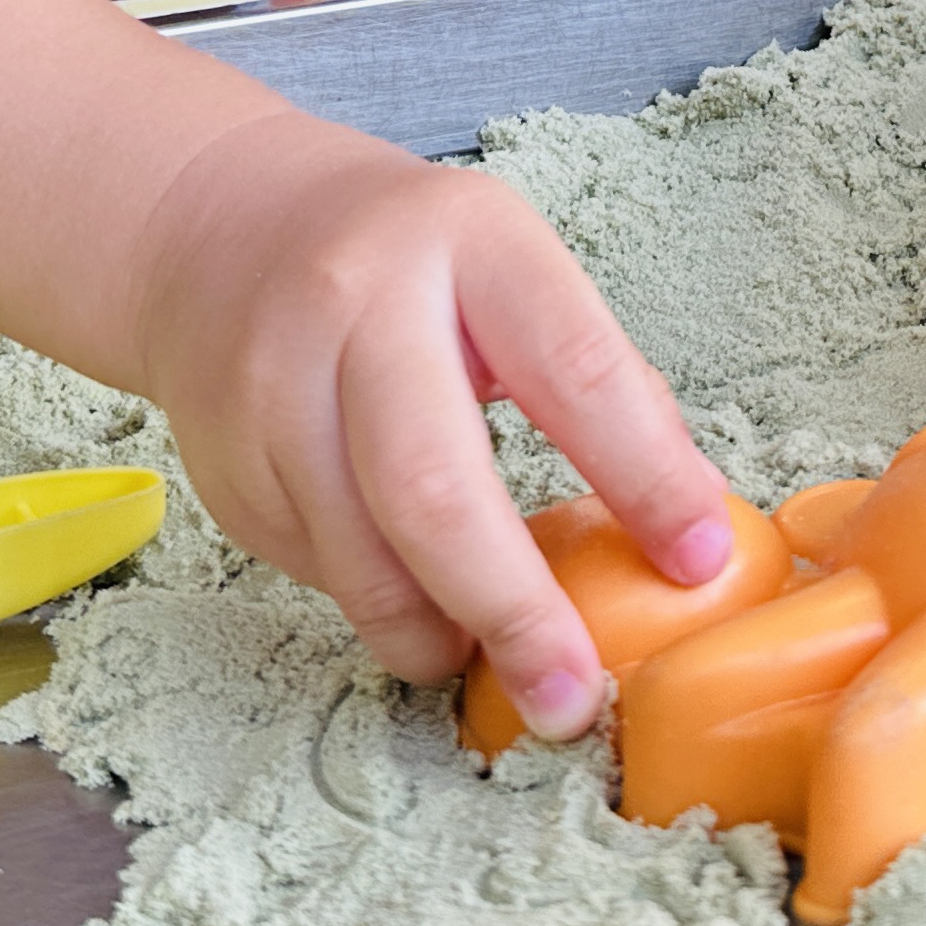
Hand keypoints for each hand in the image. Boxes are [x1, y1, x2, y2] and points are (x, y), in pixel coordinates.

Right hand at [130, 108, 738, 737]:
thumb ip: (596, 380)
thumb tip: (688, 523)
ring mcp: (274, 389)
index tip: (698, 561)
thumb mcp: (514, 270)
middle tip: (571, 698)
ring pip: (362, 557)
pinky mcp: (227, 465)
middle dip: (513, 611)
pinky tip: (410, 587)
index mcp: (469, 243)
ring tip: (490, 662)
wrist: (227, 227)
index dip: (644, 477)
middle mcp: (357, 308)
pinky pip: (317, 569)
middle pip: (434, 488)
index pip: (573, 372)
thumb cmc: (412, 263)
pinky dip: (378, 600)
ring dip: (438, 634)